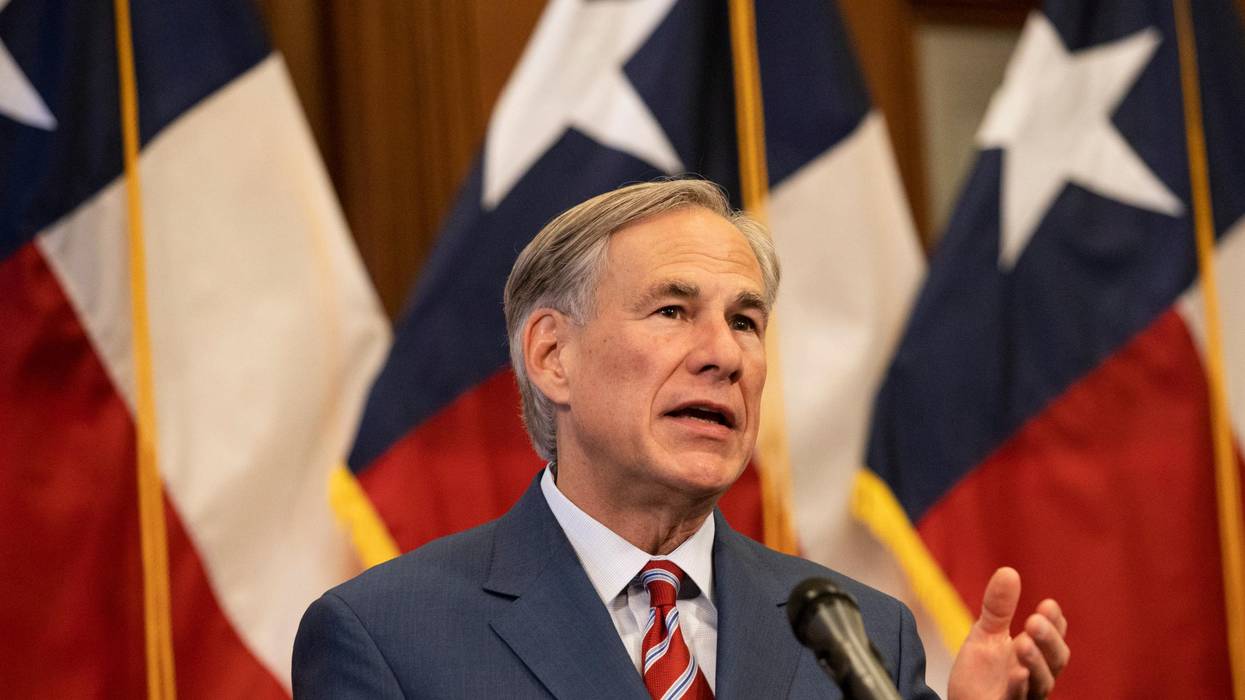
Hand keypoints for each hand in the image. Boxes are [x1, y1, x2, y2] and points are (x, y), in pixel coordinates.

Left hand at [947, 567, 1068, 698]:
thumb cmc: (981, 674)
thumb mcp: (986, 635)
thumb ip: (998, 608)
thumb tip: (1009, 571)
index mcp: (1035, 656)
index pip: (1054, 638)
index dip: (1055, 623)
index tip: (1048, 604)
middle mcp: (1036, 678)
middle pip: (1055, 660)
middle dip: (1049, 640)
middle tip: (1034, 620)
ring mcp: (1024, 696)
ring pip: (1040, 683)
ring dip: (1036, 663)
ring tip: (1024, 643)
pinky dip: (1019, 688)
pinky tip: (1017, 675)